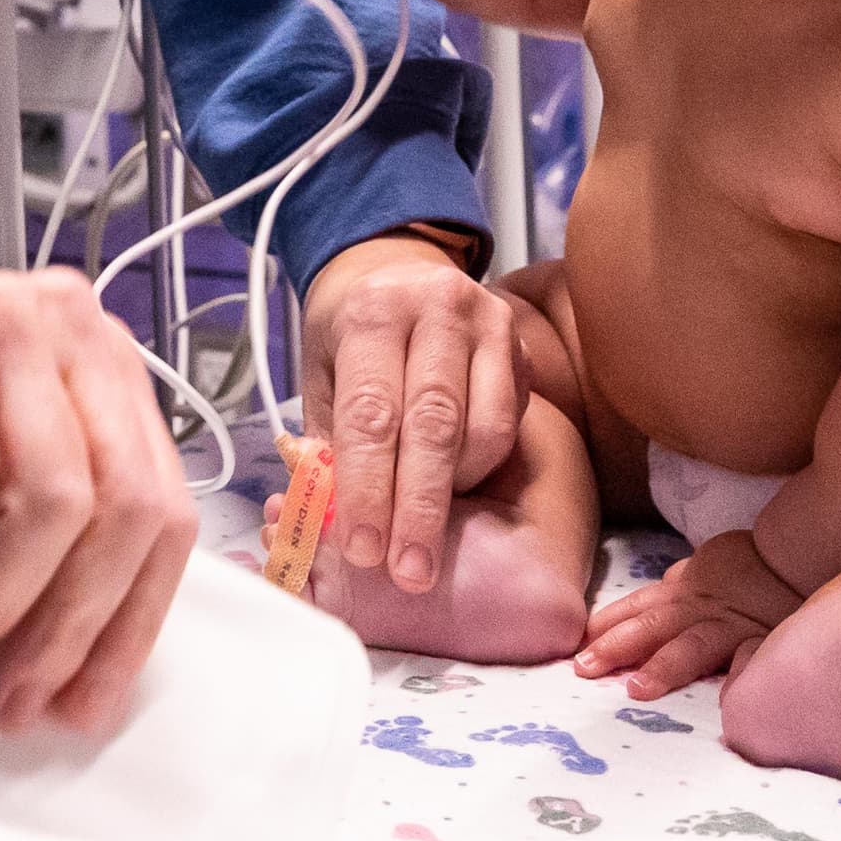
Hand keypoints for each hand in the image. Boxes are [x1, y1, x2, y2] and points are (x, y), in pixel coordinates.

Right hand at [0, 239, 195, 733]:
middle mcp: (72, 332)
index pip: (163, 512)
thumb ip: (30, 574)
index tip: (81, 703)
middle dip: (65, 629)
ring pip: (50, 500)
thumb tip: (63, 679)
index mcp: (103, 373)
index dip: (128, 623)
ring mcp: (7, 323)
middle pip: (124, 508)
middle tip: (7, 696)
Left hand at [300, 233, 519, 593]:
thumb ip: (326, 441)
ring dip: (454, 492)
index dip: (368, 489)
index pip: (372, 413)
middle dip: (419, 508)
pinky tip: (453, 485)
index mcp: (373, 311)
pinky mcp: (520, 347)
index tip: (363, 549)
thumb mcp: (320, 374)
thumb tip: (329, 516)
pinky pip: (507, 425)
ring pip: (483, 430)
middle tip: (408, 570)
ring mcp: (488, 323)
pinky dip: (480, 467)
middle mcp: (436, 307)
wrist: (399, 271)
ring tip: (424, 529)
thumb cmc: (353, 334)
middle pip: (433, 425)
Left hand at [575, 530, 808, 697]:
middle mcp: (698, 610)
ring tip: (636, 690)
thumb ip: (679, 583)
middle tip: (585, 668)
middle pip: (651, 626)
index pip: (636, 607)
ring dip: (663, 667)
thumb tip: (656, 588)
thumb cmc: (749, 566)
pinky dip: (739, 677)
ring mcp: (729, 628)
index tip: (576, 643)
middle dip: (615, 647)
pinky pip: (751, 659)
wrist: (796, 557)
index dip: (605, 624)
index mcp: (682, 593)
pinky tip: (726, 703)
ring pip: (691, 646)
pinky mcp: (762, 641)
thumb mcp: (705, 566)